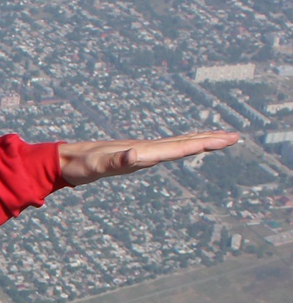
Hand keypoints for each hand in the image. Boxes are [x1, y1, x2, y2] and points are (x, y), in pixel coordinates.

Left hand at [57, 130, 238, 185]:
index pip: (179, 147)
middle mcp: (145, 148)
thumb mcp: (97, 166)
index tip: (226, 139)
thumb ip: (115, 161)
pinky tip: (184, 149)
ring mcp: (141, 151)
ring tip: (219, 139)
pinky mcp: (135, 156)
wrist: (66, 159)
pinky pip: (163, 151)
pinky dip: (179, 148)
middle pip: (182, 142)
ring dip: (198, 141)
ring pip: (175, 145)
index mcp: (142, 151)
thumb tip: (134, 155)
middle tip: (235, 137)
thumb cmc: (81, 164)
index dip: (203, 143)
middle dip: (209, 140)